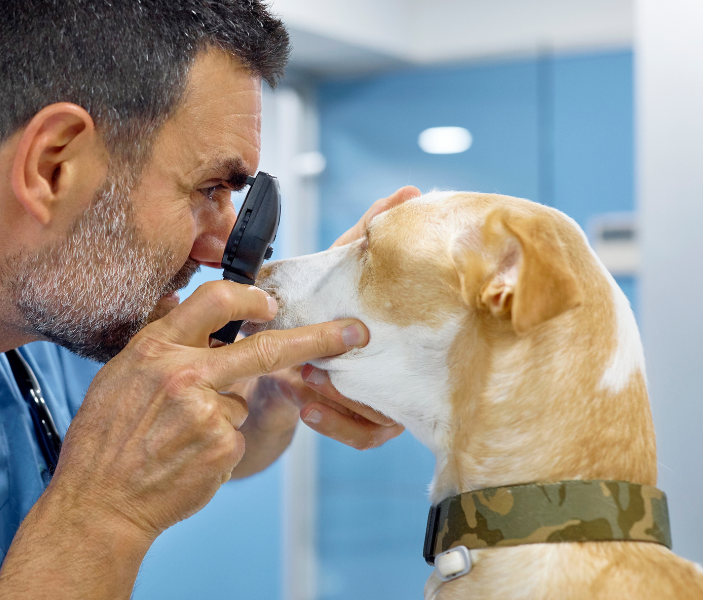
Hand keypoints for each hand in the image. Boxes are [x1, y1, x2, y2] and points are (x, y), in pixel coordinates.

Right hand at [46, 281, 368, 536]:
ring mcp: (207, 412)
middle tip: (355, 333)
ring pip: (239, 403)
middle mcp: (184, 373)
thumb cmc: (103, 441)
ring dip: (220, 418)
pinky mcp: (222, 446)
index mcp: (155, 349)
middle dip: (319, 338)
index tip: (272, 302)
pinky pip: (234, 436)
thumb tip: (195, 319)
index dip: (250, 297)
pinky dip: (217, 447)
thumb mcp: (119, 377)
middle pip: (265, 348)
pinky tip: (185, 459)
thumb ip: (161, 349)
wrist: (99, 502)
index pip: (214, 301)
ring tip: (176, 441)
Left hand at [296, 185, 419, 448]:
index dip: (412, 338)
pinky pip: (365, 436)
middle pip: (409, 386)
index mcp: (407, 337)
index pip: (433, 341)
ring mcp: (391, 403)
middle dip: (363, 377)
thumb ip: (366, 234)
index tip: (366, 327)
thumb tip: (405, 193)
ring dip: (344, 399)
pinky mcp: (364, 425)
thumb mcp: (342, 268)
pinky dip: (336, 424)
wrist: (284, 358)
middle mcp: (408, 372)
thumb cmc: (324, 307)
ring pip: (385, 417)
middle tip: (322, 360)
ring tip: (309, 377)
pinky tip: (307, 405)